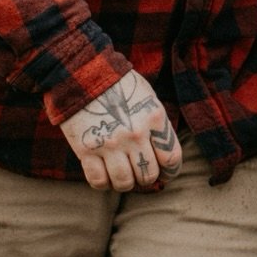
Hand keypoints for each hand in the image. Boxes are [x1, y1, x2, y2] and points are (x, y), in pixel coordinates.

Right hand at [60, 70, 182, 192]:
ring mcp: (110, 143)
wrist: (85, 73)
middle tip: (140, 171)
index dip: (171, 171)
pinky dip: (103, 182)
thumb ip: (156, 125)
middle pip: (148, 175)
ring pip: (124, 183)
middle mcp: (135, 134)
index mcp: (153, 118)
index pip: (171, 158)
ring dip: (125, 182)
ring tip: (123, 173)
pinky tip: (104, 172)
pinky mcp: (87, 150)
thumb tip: (162, 155)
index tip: (166, 173)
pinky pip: (99, 181)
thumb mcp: (148, 99)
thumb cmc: (120, 86)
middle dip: (146, 177)